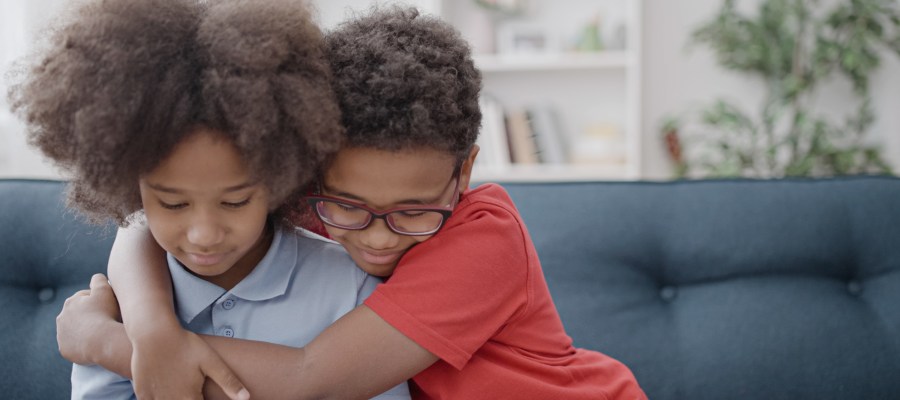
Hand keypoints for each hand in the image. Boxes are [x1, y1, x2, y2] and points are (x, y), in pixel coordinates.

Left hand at [56, 274, 122, 364]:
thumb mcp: (105, 290)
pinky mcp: (64, 350)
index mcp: (70, 303)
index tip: (107, 307)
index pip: (84, 299)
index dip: (97, 301)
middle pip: (78, 315)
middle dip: (88, 316)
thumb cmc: (105, 314)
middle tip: (104, 320)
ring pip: (74, 331)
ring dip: (84, 331)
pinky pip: (73, 346)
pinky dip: (81, 345)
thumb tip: (96, 278)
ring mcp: (61, 335)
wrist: (102, 341)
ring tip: (99, 334)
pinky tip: (93, 344)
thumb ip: (99, 280)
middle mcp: (62, 318)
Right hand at [129, 312, 249, 399]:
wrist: (153, 334)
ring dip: (176, 397)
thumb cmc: (185, 346)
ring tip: (179, 383)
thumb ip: (229, 381)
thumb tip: (247, 398)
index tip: (202, 392)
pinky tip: (166, 385)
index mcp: (190, 398)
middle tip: (191, 385)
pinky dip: (160, 397)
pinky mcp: (142, 393)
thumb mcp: (211, 361)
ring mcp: (154, 399)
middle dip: (190, 398)